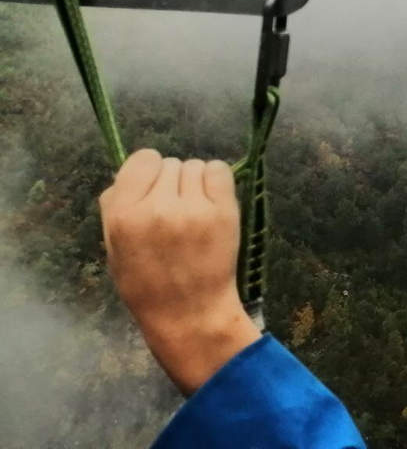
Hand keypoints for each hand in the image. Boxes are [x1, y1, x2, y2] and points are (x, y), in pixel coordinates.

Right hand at [100, 148, 260, 394]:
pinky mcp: (223, 210)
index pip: (141, 160)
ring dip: (194, 184)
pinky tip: (211, 202)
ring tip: (192, 213)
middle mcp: (157, 207)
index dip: (148, 172)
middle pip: (170, 164)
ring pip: (194, 166)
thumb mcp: (115, 247)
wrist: (188, 313)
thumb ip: (118, 206)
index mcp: (123, 215)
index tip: (152, 190)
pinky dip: (216, 181)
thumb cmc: (147, 283)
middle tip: (174, 212)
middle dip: (171, 183)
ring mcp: (193, 208)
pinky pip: (219, 170)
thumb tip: (133, 173)